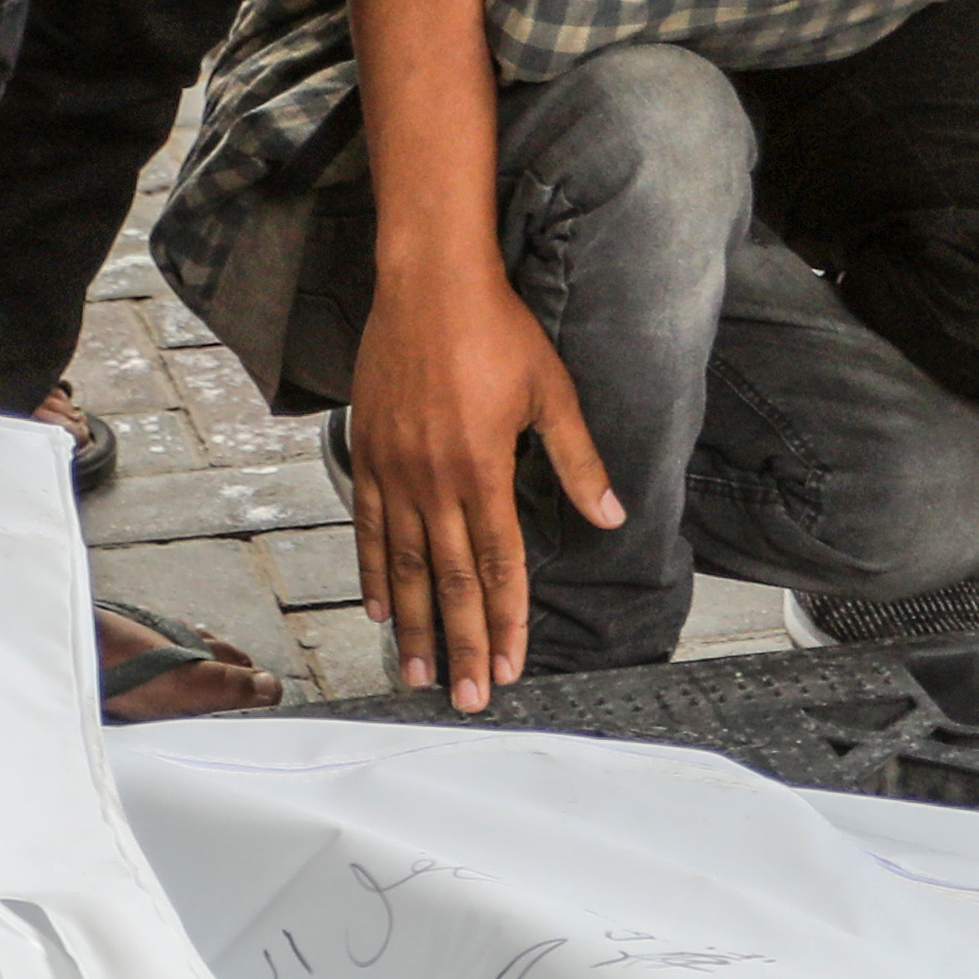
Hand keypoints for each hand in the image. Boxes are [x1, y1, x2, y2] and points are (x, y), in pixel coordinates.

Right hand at [347, 257, 617, 710]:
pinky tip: (380, 609)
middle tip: (465, 697)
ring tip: (421, 672)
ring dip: (415, 623)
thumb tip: (612, 516)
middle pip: (450, 579)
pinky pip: (367, 526)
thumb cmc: (498, 330)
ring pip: (402, 565)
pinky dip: (372, 572)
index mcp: (484, 470)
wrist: (429, 281)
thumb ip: (578, 462)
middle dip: (462, 643)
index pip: (498, 563)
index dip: (507, 620)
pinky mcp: (368, 453)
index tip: (509, 667)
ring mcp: (395, 470)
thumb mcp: (552, 392)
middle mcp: (435, 480)